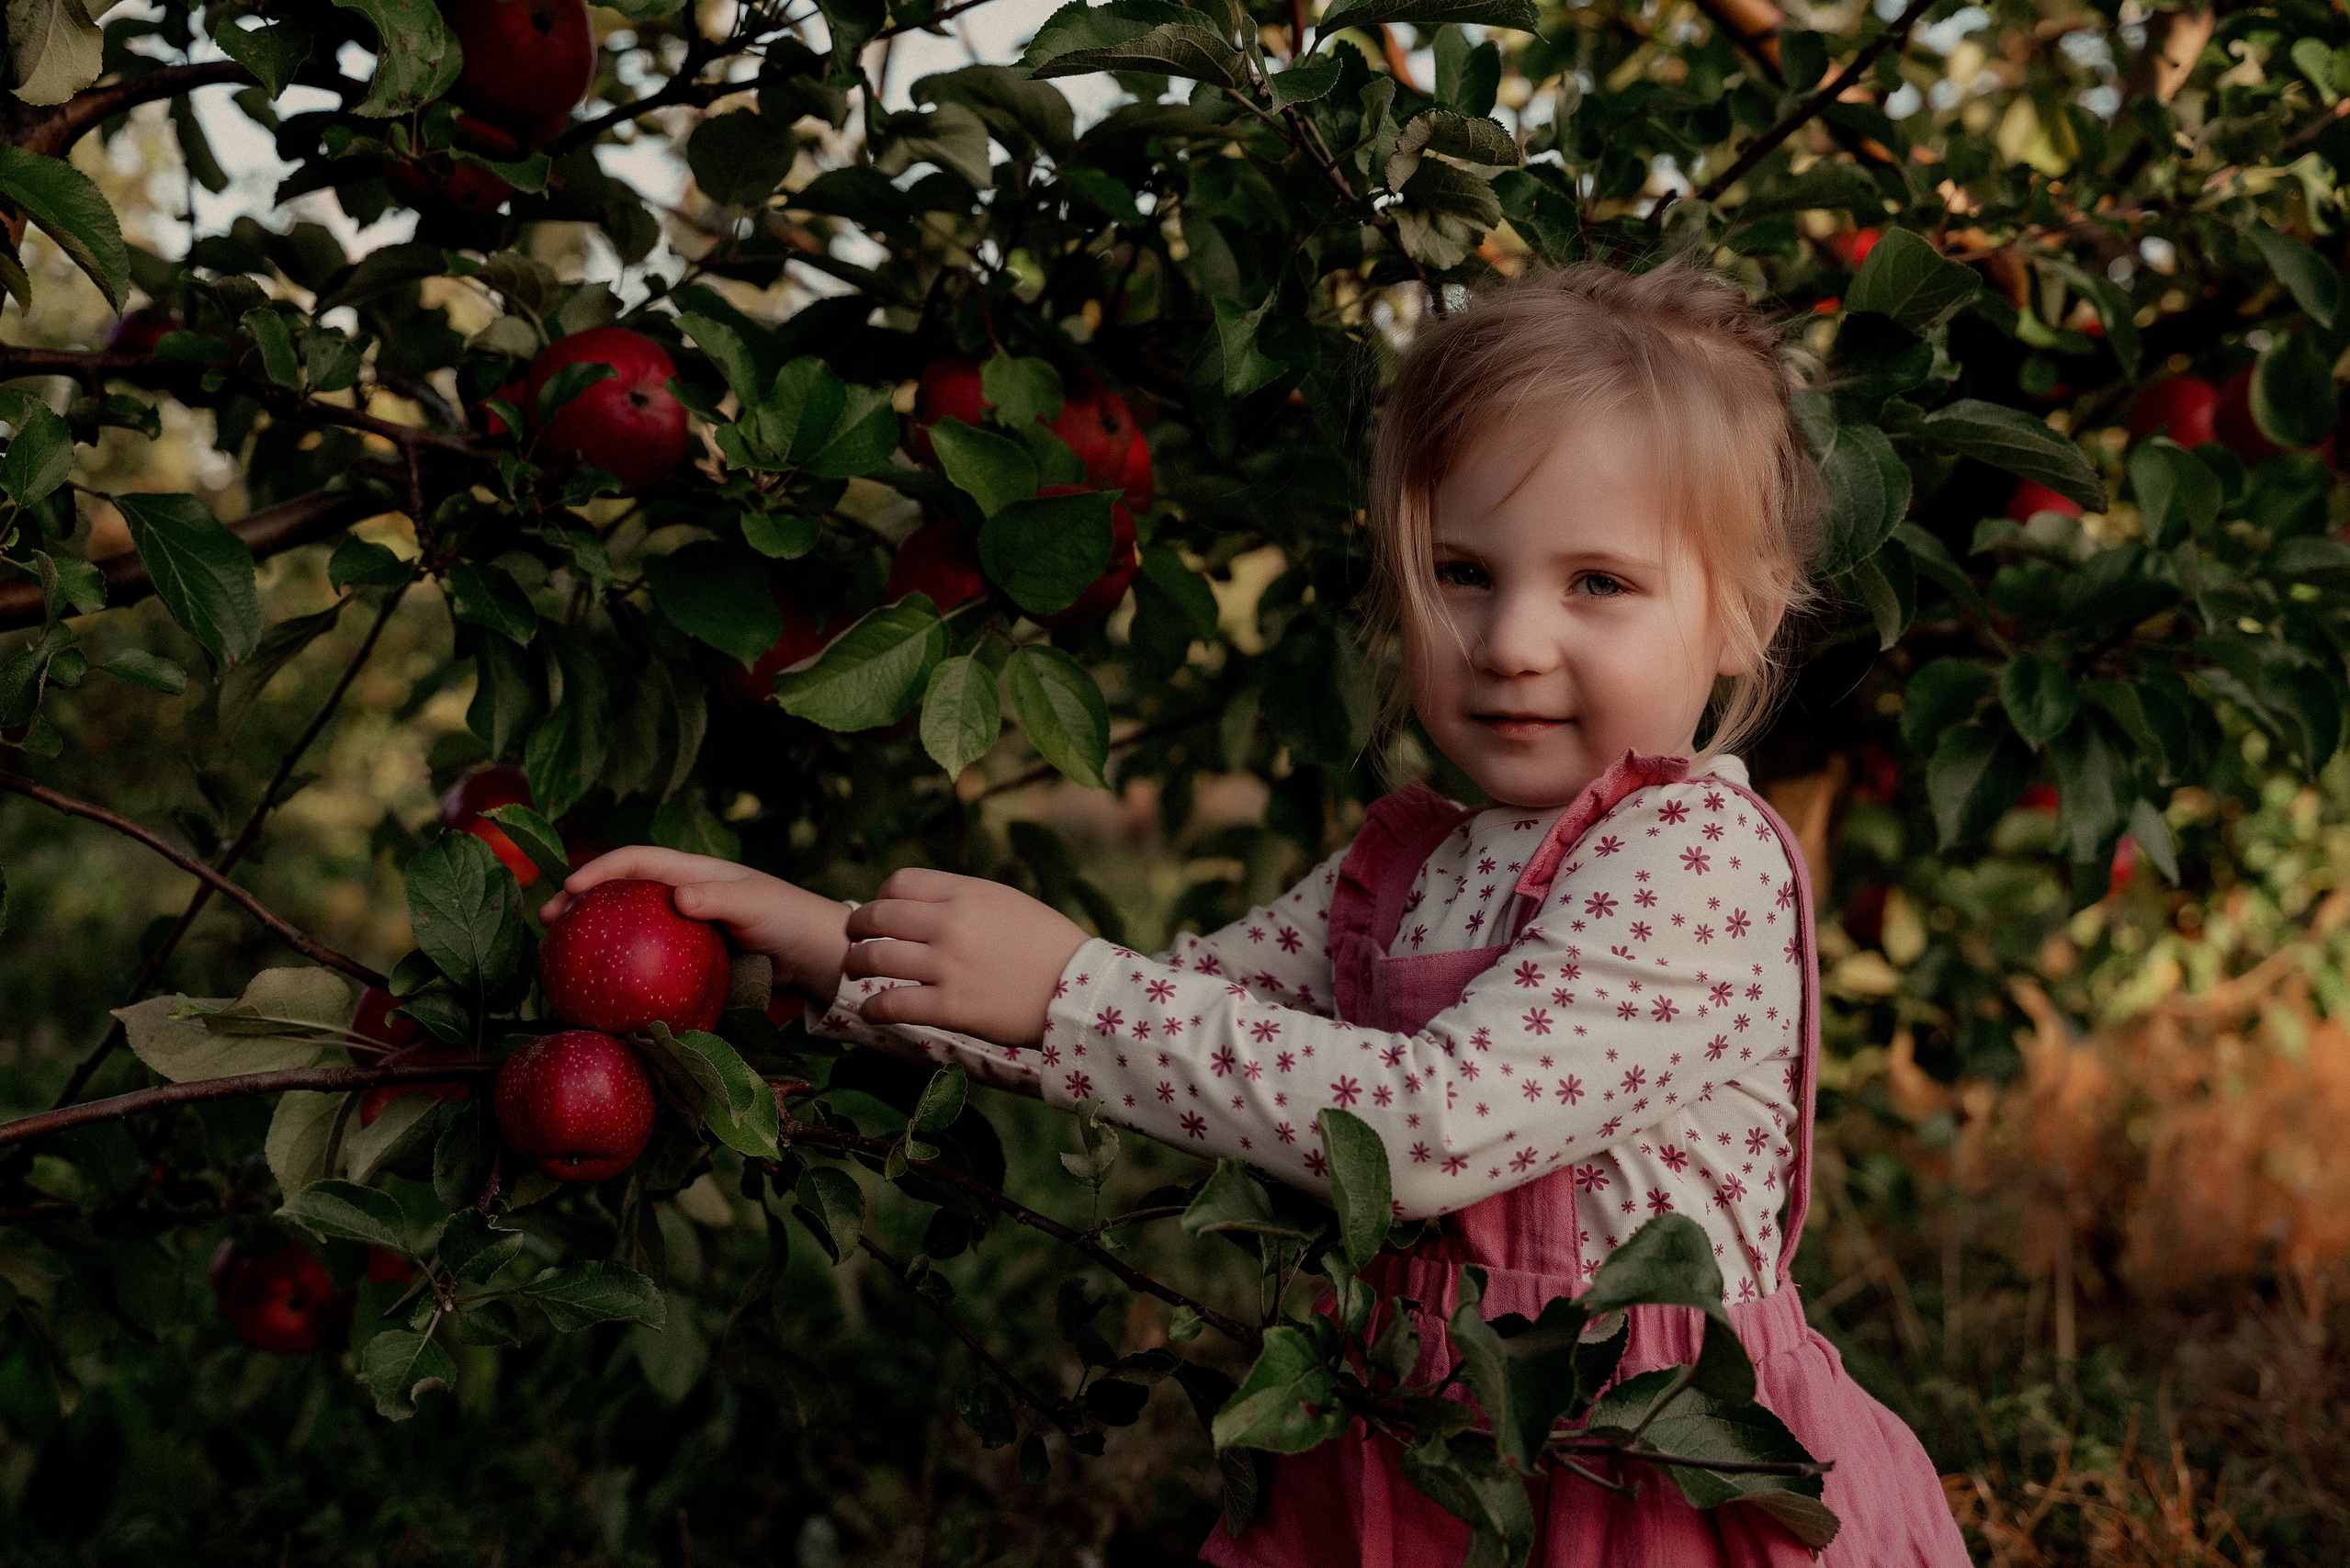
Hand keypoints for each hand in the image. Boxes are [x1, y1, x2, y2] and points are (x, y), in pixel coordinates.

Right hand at [542, 847, 851, 1003]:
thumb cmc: (790, 919)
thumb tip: (679, 898)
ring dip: (592, 933)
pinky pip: (646, 956)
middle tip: (546, 924)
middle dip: (579, 900)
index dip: (599, 869)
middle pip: (620, 891)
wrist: (817, 954)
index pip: (637, 861)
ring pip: (627, 924)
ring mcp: (684, 926)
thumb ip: (720, 899)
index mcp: (693, 872)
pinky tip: (603, 988)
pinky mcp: (689, 956)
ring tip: (559, 955)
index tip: (568, 890)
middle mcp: (683, 893)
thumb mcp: (756, 906)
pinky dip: (620, 964)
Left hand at [843, 869, 1091, 1045]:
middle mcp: (950, 923)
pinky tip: (870, 1010)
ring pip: (876, 958)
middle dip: (857, 927)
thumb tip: (923, 905)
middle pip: (878, 916)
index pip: (899, 883)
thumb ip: (964, 899)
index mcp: (966, 892)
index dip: (881, 897)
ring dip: (857, 964)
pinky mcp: (950, 1006)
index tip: (879, 912)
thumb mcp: (1007, 902)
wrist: (1079, 990)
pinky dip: (873, 1007)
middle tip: (852, 939)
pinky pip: (892, 1003)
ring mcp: (947, 965)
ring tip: (853, 970)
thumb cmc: (1049, 945)